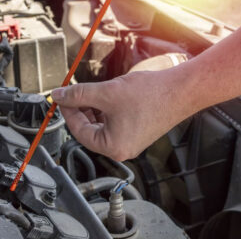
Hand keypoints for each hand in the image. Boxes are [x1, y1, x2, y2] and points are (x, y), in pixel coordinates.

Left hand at [51, 70, 191, 160]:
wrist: (180, 90)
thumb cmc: (150, 95)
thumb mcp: (106, 93)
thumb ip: (79, 95)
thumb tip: (60, 95)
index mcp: (113, 147)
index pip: (80, 132)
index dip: (68, 112)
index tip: (63, 98)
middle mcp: (122, 149)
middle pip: (91, 130)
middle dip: (81, 110)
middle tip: (74, 94)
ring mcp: (131, 141)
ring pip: (103, 126)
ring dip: (94, 109)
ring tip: (90, 92)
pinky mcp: (138, 131)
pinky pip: (115, 123)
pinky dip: (107, 111)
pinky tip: (105, 97)